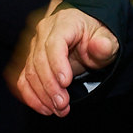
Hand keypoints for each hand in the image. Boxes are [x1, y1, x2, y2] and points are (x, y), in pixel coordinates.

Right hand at [8, 0, 119, 116]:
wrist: (86, 34)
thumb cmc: (96, 35)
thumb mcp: (108, 38)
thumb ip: (105, 44)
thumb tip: (101, 46)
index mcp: (64, 22)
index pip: (54, 43)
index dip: (57, 64)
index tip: (66, 83)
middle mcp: (44, 32)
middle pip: (39, 60)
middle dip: (50, 86)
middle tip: (63, 104)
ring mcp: (34, 46)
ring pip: (30, 72)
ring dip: (41, 95)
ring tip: (58, 109)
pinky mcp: (30, 61)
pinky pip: (23, 79)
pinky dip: (30, 96)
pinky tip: (44, 108)